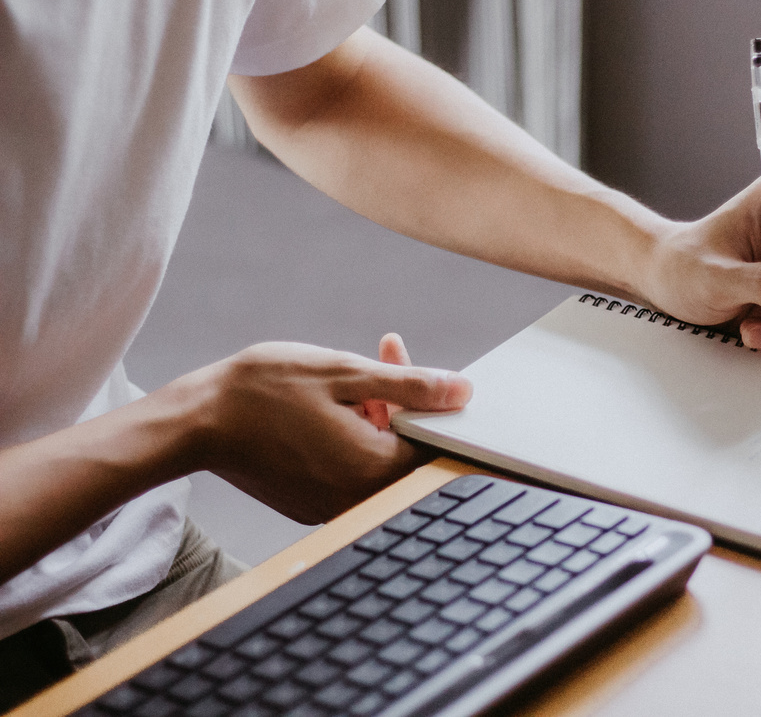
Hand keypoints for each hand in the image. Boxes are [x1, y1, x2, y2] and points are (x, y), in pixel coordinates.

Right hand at [178, 336, 471, 523]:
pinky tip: (329, 405)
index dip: (430, 400)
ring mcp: (333, 505)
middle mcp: (358, 498)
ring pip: (378, 457)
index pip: (433, 441)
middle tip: (382, 357)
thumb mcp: (345, 373)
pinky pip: (350, 469)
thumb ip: (410, 386)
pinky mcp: (312, 503)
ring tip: (348, 377)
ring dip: (376, 414)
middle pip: (407, 449)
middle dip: (402, 400)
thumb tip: (462, 392)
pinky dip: (351, 436)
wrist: (196, 423)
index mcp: (374, 469)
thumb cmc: (264, 391)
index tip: (410, 367)